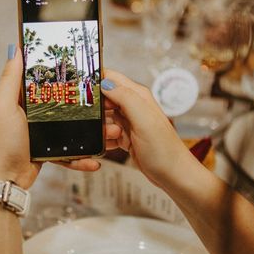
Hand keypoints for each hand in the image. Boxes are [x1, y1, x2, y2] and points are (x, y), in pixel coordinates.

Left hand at [0, 46, 121, 188]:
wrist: (3, 177)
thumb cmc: (1, 140)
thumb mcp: (4, 105)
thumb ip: (10, 78)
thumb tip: (16, 48)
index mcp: (25, 98)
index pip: (50, 80)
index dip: (68, 75)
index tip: (89, 70)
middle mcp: (36, 113)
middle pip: (68, 104)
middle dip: (90, 107)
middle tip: (109, 105)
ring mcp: (44, 133)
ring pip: (75, 129)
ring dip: (94, 133)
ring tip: (110, 133)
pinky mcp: (50, 151)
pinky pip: (71, 152)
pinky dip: (83, 158)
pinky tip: (95, 160)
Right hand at [101, 70, 196, 187]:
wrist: (173, 176)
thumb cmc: (164, 150)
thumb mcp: (144, 120)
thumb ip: (125, 98)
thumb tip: (105, 83)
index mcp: (138, 95)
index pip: (110, 77)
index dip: (94, 80)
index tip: (80, 89)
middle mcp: (132, 106)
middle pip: (103, 97)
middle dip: (94, 107)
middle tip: (91, 119)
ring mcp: (128, 122)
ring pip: (102, 116)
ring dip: (100, 126)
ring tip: (112, 135)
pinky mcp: (125, 136)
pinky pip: (106, 132)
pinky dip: (103, 138)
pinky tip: (108, 145)